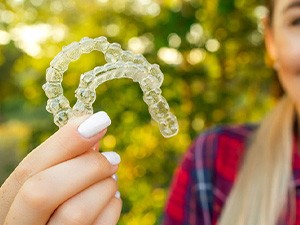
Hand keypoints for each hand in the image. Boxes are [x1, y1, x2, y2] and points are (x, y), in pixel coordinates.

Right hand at [0, 111, 121, 224]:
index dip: (64, 142)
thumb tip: (92, 127)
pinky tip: (111, 199)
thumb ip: (64, 161)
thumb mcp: (51, 185)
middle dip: (86, 166)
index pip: (28, 172)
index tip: (99, 121)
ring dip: (105, 186)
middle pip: (43, 191)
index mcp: (8, 207)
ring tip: (111, 178)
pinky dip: (113, 206)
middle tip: (113, 157)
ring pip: (75, 213)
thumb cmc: (56, 207)